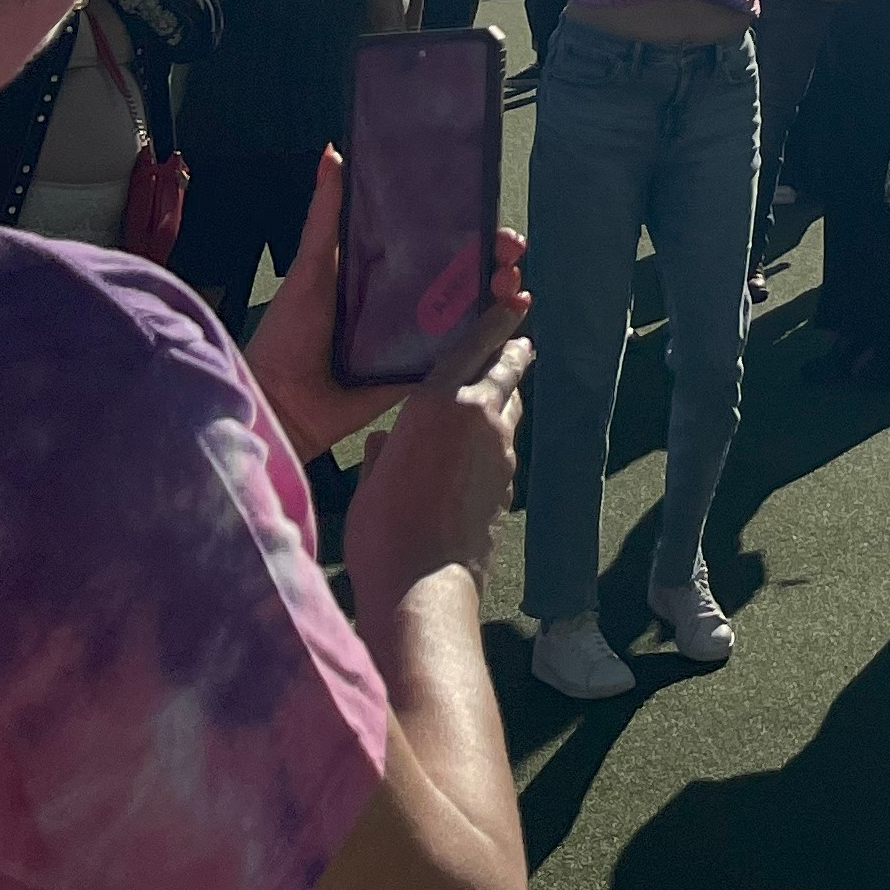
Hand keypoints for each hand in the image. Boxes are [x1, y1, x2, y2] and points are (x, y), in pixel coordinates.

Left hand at [245, 150, 528, 467]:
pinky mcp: (420, 372)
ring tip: (511, 284)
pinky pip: (460, 353)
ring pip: (470, 309)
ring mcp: (416, 336)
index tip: (491, 215)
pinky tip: (511, 316)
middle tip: (509, 251)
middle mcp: (405, 300)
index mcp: (384, 271)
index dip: (469, 228)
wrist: (277, 402)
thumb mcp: (310, 266)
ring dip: (499, 292)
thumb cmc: (287, 331)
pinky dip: (490, 335)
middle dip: (494, 257)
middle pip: (463, 272)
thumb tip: (332, 151)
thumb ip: (326, 215)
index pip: (437, 242)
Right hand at [340, 297, 534, 631]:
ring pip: (510, 406)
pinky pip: (506, 444)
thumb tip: (387, 439)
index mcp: (436, 402)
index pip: (473, 346)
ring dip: (508, 395)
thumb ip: (385, 452)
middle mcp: (477, 414)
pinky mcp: (509, 480)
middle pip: (505, 369)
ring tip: (504, 388)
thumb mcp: (370, 482)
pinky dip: (499, 437)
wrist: (424, 586)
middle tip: (518, 341)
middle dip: (511, 352)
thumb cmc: (381, 531)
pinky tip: (486, 448)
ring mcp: (499, 448)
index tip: (512, 304)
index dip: (494, 322)